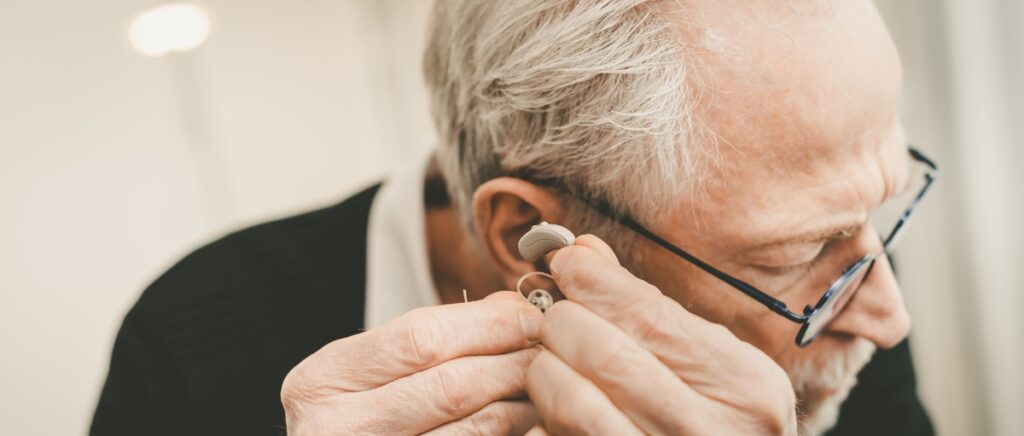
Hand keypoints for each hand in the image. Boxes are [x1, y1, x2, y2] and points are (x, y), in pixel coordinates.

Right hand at [281, 291, 542, 434]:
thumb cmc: (345, 420)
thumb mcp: (364, 372)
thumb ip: (427, 340)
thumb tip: (507, 306)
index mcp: (322, 380)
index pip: (422, 337)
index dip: (489, 322)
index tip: (532, 313)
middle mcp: (336, 428)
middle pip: (452, 382)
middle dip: (515, 359)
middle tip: (556, 346)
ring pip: (473, 428)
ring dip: (522, 401)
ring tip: (551, 381)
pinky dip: (508, 433)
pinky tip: (529, 420)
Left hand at [525, 236, 796, 434]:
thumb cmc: (722, 419)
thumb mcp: (714, 363)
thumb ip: (651, 309)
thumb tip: (583, 251)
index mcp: (744, 385)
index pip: (651, 317)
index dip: (595, 282)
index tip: (564, 261)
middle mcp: (710, 431)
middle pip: (605, 355)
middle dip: (562, 322)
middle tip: (553, 317)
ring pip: (574, 403)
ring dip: (545, 370)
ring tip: (549, 361)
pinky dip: (544, 418)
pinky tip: (552, 407)